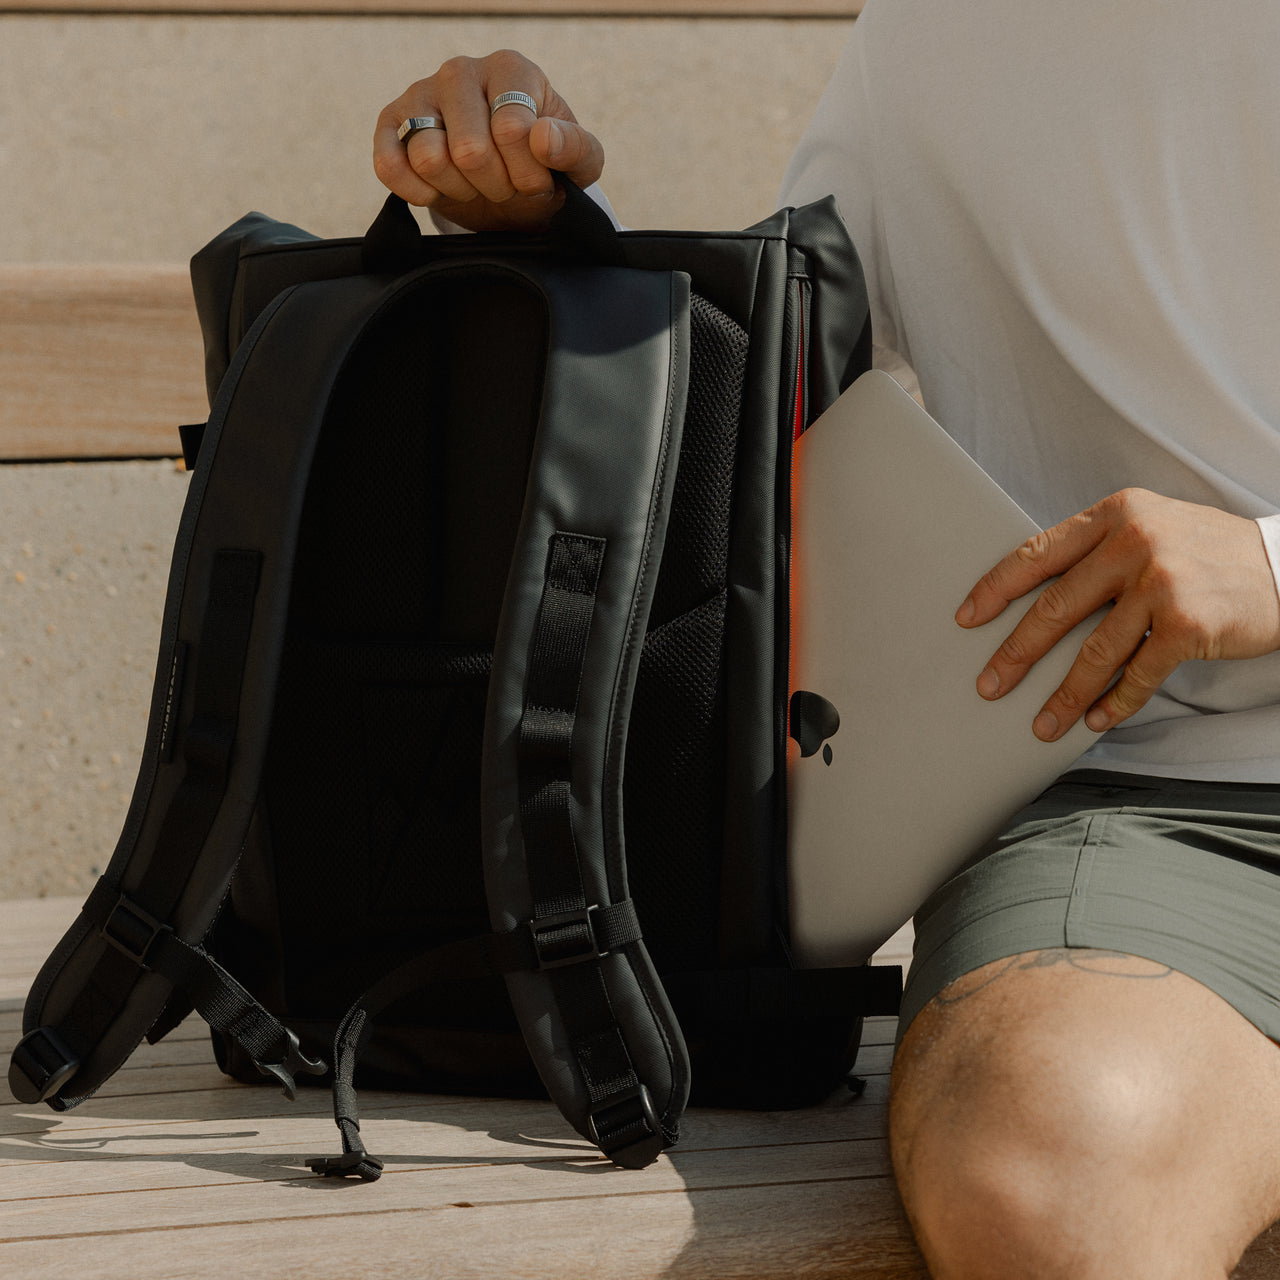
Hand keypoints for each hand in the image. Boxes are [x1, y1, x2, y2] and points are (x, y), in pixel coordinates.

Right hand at [373, 50, 604, 231]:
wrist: (504, 186)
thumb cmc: (540, 166)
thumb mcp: (576, 164)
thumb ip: (576, 149)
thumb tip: (543, 138)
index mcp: (509, 68)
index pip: (511, 129)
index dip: (527, 174)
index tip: (537, 180)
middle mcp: (460, 71)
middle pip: (469, 150)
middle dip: (495, 186)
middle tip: (505, 185)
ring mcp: (420, 94)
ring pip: (429, 158)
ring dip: (460, 190)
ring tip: (474, 183)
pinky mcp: (390, 124)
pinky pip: (389, 166)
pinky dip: (416, 191)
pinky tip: (437, 191)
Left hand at [956, 488, 1279, 740]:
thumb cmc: (1207, 553)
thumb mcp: (1150, 528)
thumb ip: (1098, 551)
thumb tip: (1034, 597)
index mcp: (1114, 515)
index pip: (1036, 553)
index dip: (995, 588)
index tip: (967, 618)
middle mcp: (1133, 542)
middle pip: (1054, 608)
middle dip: (1015, 653)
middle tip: (989, 685)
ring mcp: (1160, 582)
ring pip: (1092, 651)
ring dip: (1062, 695)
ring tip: (1041, 724)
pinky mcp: (1186, 622)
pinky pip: (1137, 674)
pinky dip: (1113, 703)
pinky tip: (1094, 722)